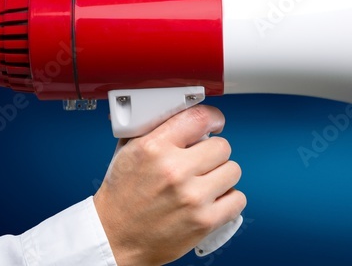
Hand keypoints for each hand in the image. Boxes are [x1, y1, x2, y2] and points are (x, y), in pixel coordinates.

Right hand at [93, 105, 245, 265]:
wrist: (114, 238)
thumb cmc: (121, 197)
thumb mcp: (129, 152)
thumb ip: (158, 130)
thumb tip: (184, 112)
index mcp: (154, 148)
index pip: (199, 118)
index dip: (213, 118)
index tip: (215, 123)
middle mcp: (174, 171)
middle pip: (222, 146)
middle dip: (213, 153)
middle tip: (202, 162)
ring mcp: (192, 197)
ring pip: (233, 170)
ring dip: (222, 176)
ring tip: (206, 183)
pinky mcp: (204, 221)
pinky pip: (237, 199)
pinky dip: (229, 200)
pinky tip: (213, 200)